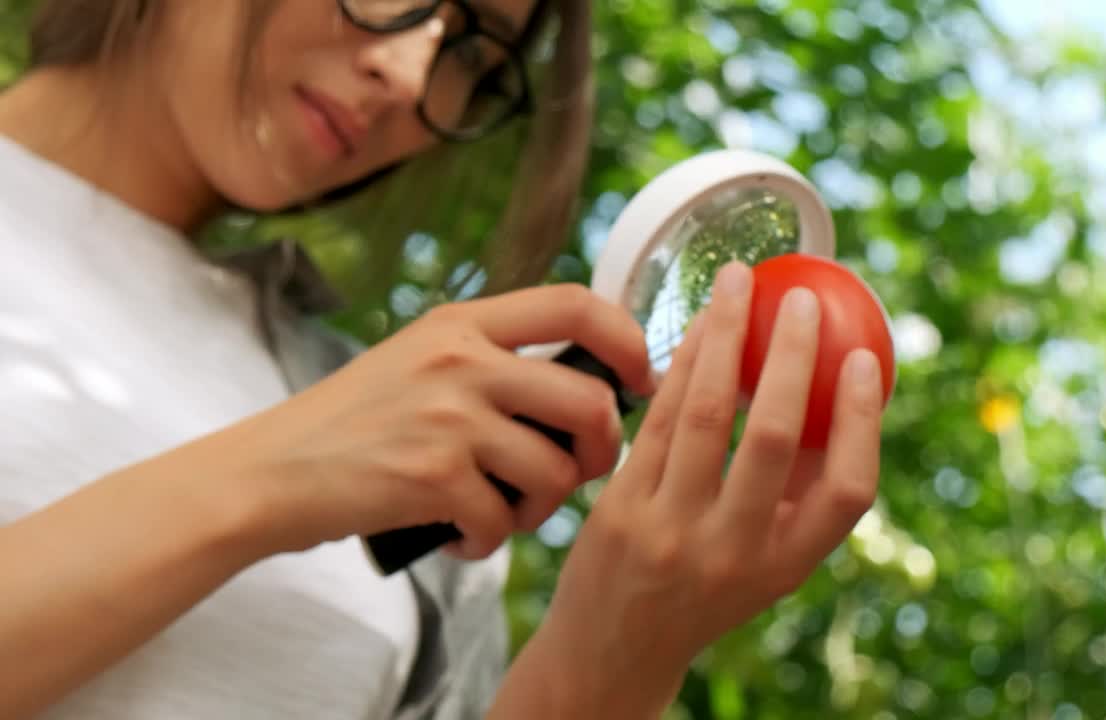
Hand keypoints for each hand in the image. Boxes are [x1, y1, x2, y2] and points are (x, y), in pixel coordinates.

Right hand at [226, 284, 653, 558]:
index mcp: (462, 323)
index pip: (576, 305)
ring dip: (542, 508)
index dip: (628, 340)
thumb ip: (491, 361)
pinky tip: (463, 537)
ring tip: (506, 513)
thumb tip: (585, 391)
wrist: (269, 471)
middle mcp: (460, 360)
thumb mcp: (420, 361)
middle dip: (601, 450)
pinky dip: (490, 542)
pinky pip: (502, 519)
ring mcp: (447, 416)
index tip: (640, 379)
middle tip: (580, 472)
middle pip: (588, 402)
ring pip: (554, 471)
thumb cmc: (352, 423)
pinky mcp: (431, 474)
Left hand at [522, 262, 883, 711]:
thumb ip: (795, 490)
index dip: (863, 422)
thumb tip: (827, 388)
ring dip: (724, 338)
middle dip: (792, 359)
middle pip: (774, 440)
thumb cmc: (706, 585)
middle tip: (800, 300)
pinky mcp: (619, 510)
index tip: (862, 360)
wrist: (614, 648)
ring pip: (704, 415)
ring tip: (737, 283)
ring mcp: (670, 531)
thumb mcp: (765, 559)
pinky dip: (681, 366)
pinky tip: (696, 328)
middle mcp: (733, 553)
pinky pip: (658, 419)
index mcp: (786, 566)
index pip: (847, 493)